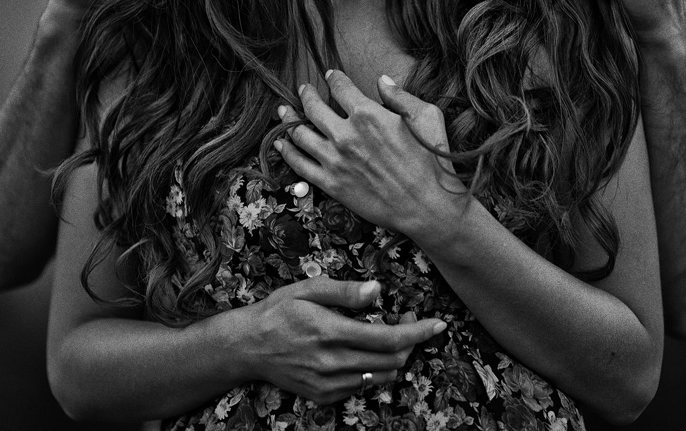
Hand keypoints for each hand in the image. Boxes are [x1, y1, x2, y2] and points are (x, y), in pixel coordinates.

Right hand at [242, 276, 444, 403]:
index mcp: (331, 332)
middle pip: (392, 361)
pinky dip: (373, 370)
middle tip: (406, 319)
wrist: (247, 347)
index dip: (419, 332)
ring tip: (386, 335)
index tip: (438, 324)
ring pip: (381, 377)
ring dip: (394, 357)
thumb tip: (378, 290)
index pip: (389, 338)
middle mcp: (332, 363)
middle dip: (411, 341)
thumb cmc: (279, 311)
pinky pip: (362, 387)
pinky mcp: (323, 396)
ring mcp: (328, 384)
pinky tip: (362, 352)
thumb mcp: (308, 289)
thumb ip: (345, 291)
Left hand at [274, 71, 466, 239]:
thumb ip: (400, 96)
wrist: (428, 206)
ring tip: (284, 112)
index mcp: (368, 114)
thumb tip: (382, 81)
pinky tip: (279, 143)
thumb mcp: (426, 116)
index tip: (330, 76)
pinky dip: (286, 152)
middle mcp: (346, 135)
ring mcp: (335, 161)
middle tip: (303, 90)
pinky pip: (299, 165)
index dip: (334, 79)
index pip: (340, 88)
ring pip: (300, 134)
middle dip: (306, 95)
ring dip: (288, 120)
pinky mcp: (331, 184)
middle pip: (313, 108)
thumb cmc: (432, 160)